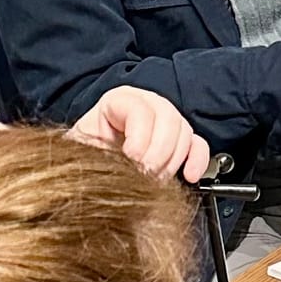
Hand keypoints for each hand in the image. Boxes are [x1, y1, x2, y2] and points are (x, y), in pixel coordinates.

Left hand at [68, 87, 210, 183]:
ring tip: (153, 181)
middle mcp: (148, 105)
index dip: (139, 135)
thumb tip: (114, 172)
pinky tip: (189, 176)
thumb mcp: (81, 151)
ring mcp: (167, 121)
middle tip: (145, 175)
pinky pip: (198, 145)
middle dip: (157, 152)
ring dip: (171, 161)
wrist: (90, 169)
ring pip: (184, 132)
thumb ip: (95, 154)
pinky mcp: (181, 141)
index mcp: (119, 100)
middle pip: (168, 118)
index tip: (131, 159)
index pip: (140, 109)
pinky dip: (197, 161)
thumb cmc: (84, 157)